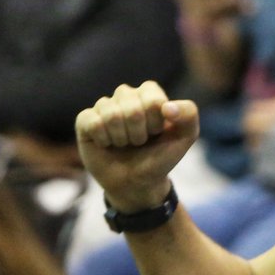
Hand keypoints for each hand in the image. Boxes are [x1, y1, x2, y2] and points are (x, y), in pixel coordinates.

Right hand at [74, 82, 198, 210]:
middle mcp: (126, 95)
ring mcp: (104, 106)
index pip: (152, 99)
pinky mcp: (85, 120)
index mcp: (149, 93)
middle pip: (131, 109)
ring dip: (122, 138)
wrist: (138, 182)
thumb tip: (168, 107)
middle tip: (140, 141)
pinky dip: (103, 139)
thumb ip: (189, 114)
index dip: (156, 122)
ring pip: (111, 115)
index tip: (157, 133)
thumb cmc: (161, 156)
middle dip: (139, 133)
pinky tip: (107, 144)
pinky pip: (92, 122)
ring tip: (125, 143)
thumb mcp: (186, 137)